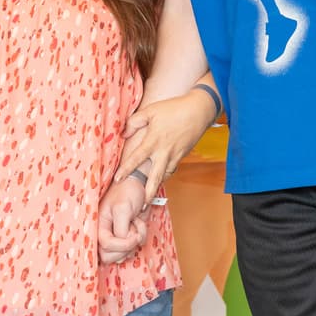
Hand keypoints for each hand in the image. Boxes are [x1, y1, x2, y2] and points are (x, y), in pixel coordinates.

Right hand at [98, 175, 148, 263]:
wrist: (139, 184)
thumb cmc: (128, 191)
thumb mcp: (123, 208)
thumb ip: (120, 229)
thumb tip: (123, 243)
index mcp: (98, 224)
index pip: (105, 245)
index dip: (122, 245)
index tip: (135, 236)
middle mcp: (105, 233)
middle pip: (109, 256)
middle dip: (127, 247)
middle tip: (134, 230)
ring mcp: (116, 236)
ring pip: (122, 255)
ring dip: (135, 242)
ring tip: (136, 223)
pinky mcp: (126, 237)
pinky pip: (132, 249)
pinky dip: (140, 238)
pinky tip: (139, 224)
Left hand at [113, 88, 214, 204]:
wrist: (199, 111)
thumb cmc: (174, 109)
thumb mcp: (151, 111)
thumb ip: (134, 122)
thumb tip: (123, 133)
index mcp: (154, 140)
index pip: (136, 158)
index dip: (126, 169)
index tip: (117, 179)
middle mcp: (164, 152)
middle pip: (154, 178)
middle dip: (148, 193)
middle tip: (141, 206)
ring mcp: (174, 155)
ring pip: (164, 176)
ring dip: (157, 188)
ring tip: (149, 199)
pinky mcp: (182, 155)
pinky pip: (171, 169)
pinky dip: (165, 176)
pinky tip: (160, 179)